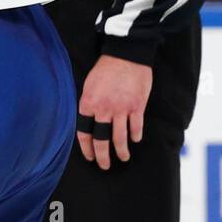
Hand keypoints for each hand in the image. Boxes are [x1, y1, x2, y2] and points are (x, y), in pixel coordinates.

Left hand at [76, 54, 152, 169]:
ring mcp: (121, 109)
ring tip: (123, 158)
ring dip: (121, 151)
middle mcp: (103, 109)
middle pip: (101, 140)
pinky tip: (135, 140)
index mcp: (88, 103)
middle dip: (102, 156)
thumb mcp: (88, 85)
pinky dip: (135, 136)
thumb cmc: (104, 70)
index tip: (89, 157)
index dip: (86, 148)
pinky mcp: (137, 106)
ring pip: (120, 137)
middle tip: (104, 166)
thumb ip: (88, 104)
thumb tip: (88, 122)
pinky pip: (136, 127)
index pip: (83, 132)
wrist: (125, 55)